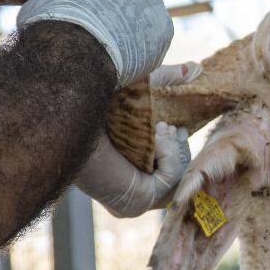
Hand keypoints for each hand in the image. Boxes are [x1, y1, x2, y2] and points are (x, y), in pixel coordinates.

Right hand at [16, 0, 173, 84]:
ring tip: (111, 48)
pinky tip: (126, 60)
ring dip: (132, 25)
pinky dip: (144, 48)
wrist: (72, 53)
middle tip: (99, 26)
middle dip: (116, 1)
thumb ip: (52, 1)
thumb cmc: (47, 24)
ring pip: (143, 10)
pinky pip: (155, 37)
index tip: (78, 6)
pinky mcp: (165, 27)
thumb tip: (41, 13)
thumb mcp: (38, 2)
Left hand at [76, 64, 194, 217]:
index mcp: (121, 172)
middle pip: (174, 176)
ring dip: (173, 148)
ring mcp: (131, 201)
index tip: (169, 126)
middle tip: (163, 127)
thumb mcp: (141, 91)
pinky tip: (156, 136)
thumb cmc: (95, 100)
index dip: (173, 147)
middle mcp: (124, 190)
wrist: (73, 112)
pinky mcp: (137, 202)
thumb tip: (195, 68)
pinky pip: (170, 180)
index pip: (164, 169)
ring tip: (159, 128)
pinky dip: (169, 155)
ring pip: (175, 178)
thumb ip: (167, 80)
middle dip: (175, 148)